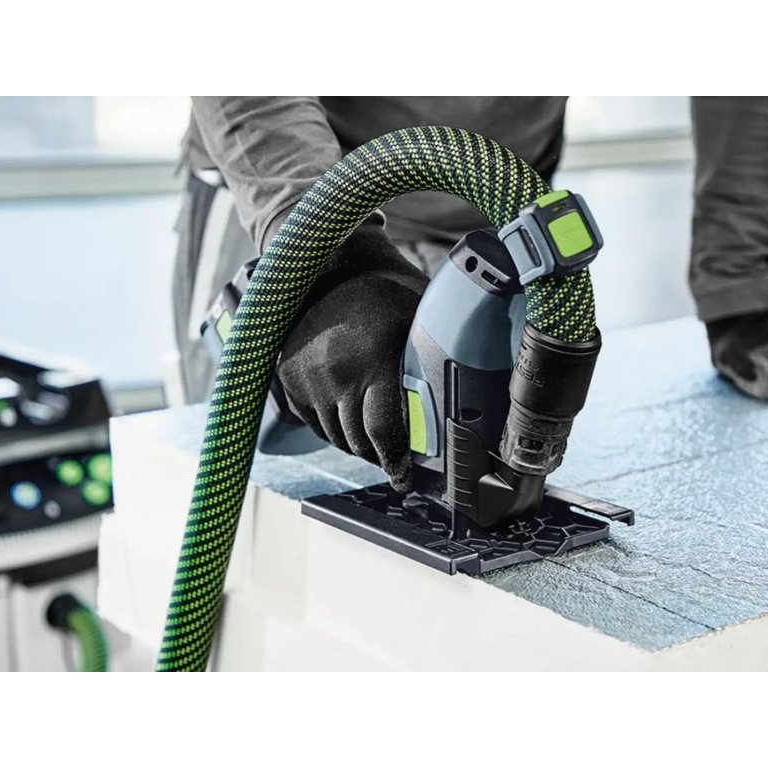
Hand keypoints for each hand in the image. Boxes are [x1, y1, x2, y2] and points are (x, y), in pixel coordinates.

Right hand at [277, 223, 428, 489]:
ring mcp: (308, 380)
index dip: (396, 462)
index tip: (405, 480)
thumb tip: (477, 385)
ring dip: (358, 447)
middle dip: (381, 457)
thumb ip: (437, 352)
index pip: (384, 430)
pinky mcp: (290, 382)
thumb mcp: (418, 312)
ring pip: (336, 437)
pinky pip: (314, 424)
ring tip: (378, 444)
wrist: (323, 265)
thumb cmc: (382, 289)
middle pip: (359, 441)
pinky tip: (351, 423)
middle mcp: (336, 373)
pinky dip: (334, 430)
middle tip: (398, 465)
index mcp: (372, 358)